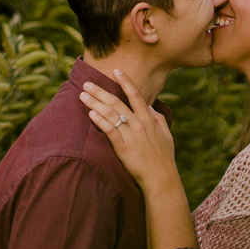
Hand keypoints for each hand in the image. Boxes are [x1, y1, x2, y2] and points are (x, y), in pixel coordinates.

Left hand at [80, 71, 177, 191]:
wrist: (161, 178)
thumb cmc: (164, 159)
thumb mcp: (166, 135)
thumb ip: (159, 119)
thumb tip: (151, 107)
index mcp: (149, 120)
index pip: (136, 95)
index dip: (126, 82)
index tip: (116, 70)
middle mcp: (139, 124)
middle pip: (117, 102)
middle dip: (100, 91)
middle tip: (87, 83)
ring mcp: (131, 135)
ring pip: (110, 114)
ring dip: (95, 103)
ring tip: (83, 95)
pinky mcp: (123, 147)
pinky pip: (109, 131)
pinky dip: (100, 121)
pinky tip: (90, 114)